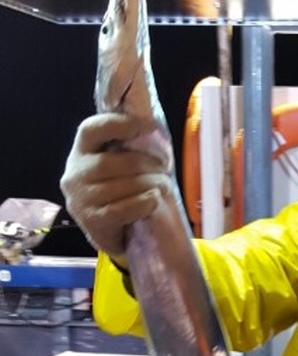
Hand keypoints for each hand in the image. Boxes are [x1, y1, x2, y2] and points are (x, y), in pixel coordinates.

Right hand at [59, 112, 171, 257]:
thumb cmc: (118, 192)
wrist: (109, 231)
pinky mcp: (92, 221)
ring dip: (149, 184)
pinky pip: (122, 209)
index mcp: (82, 151)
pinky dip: (143, 203)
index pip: (91, 130)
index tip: (146, 126)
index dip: (118, 124)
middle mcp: (75, 173)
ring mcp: (80, 199)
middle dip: (145, 164)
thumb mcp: (117, 164)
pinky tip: (154, 201)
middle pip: (111, 162)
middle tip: (164, 168)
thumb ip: (127, 147)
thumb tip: (151, 129)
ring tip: (164, 186)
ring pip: (119, 186)